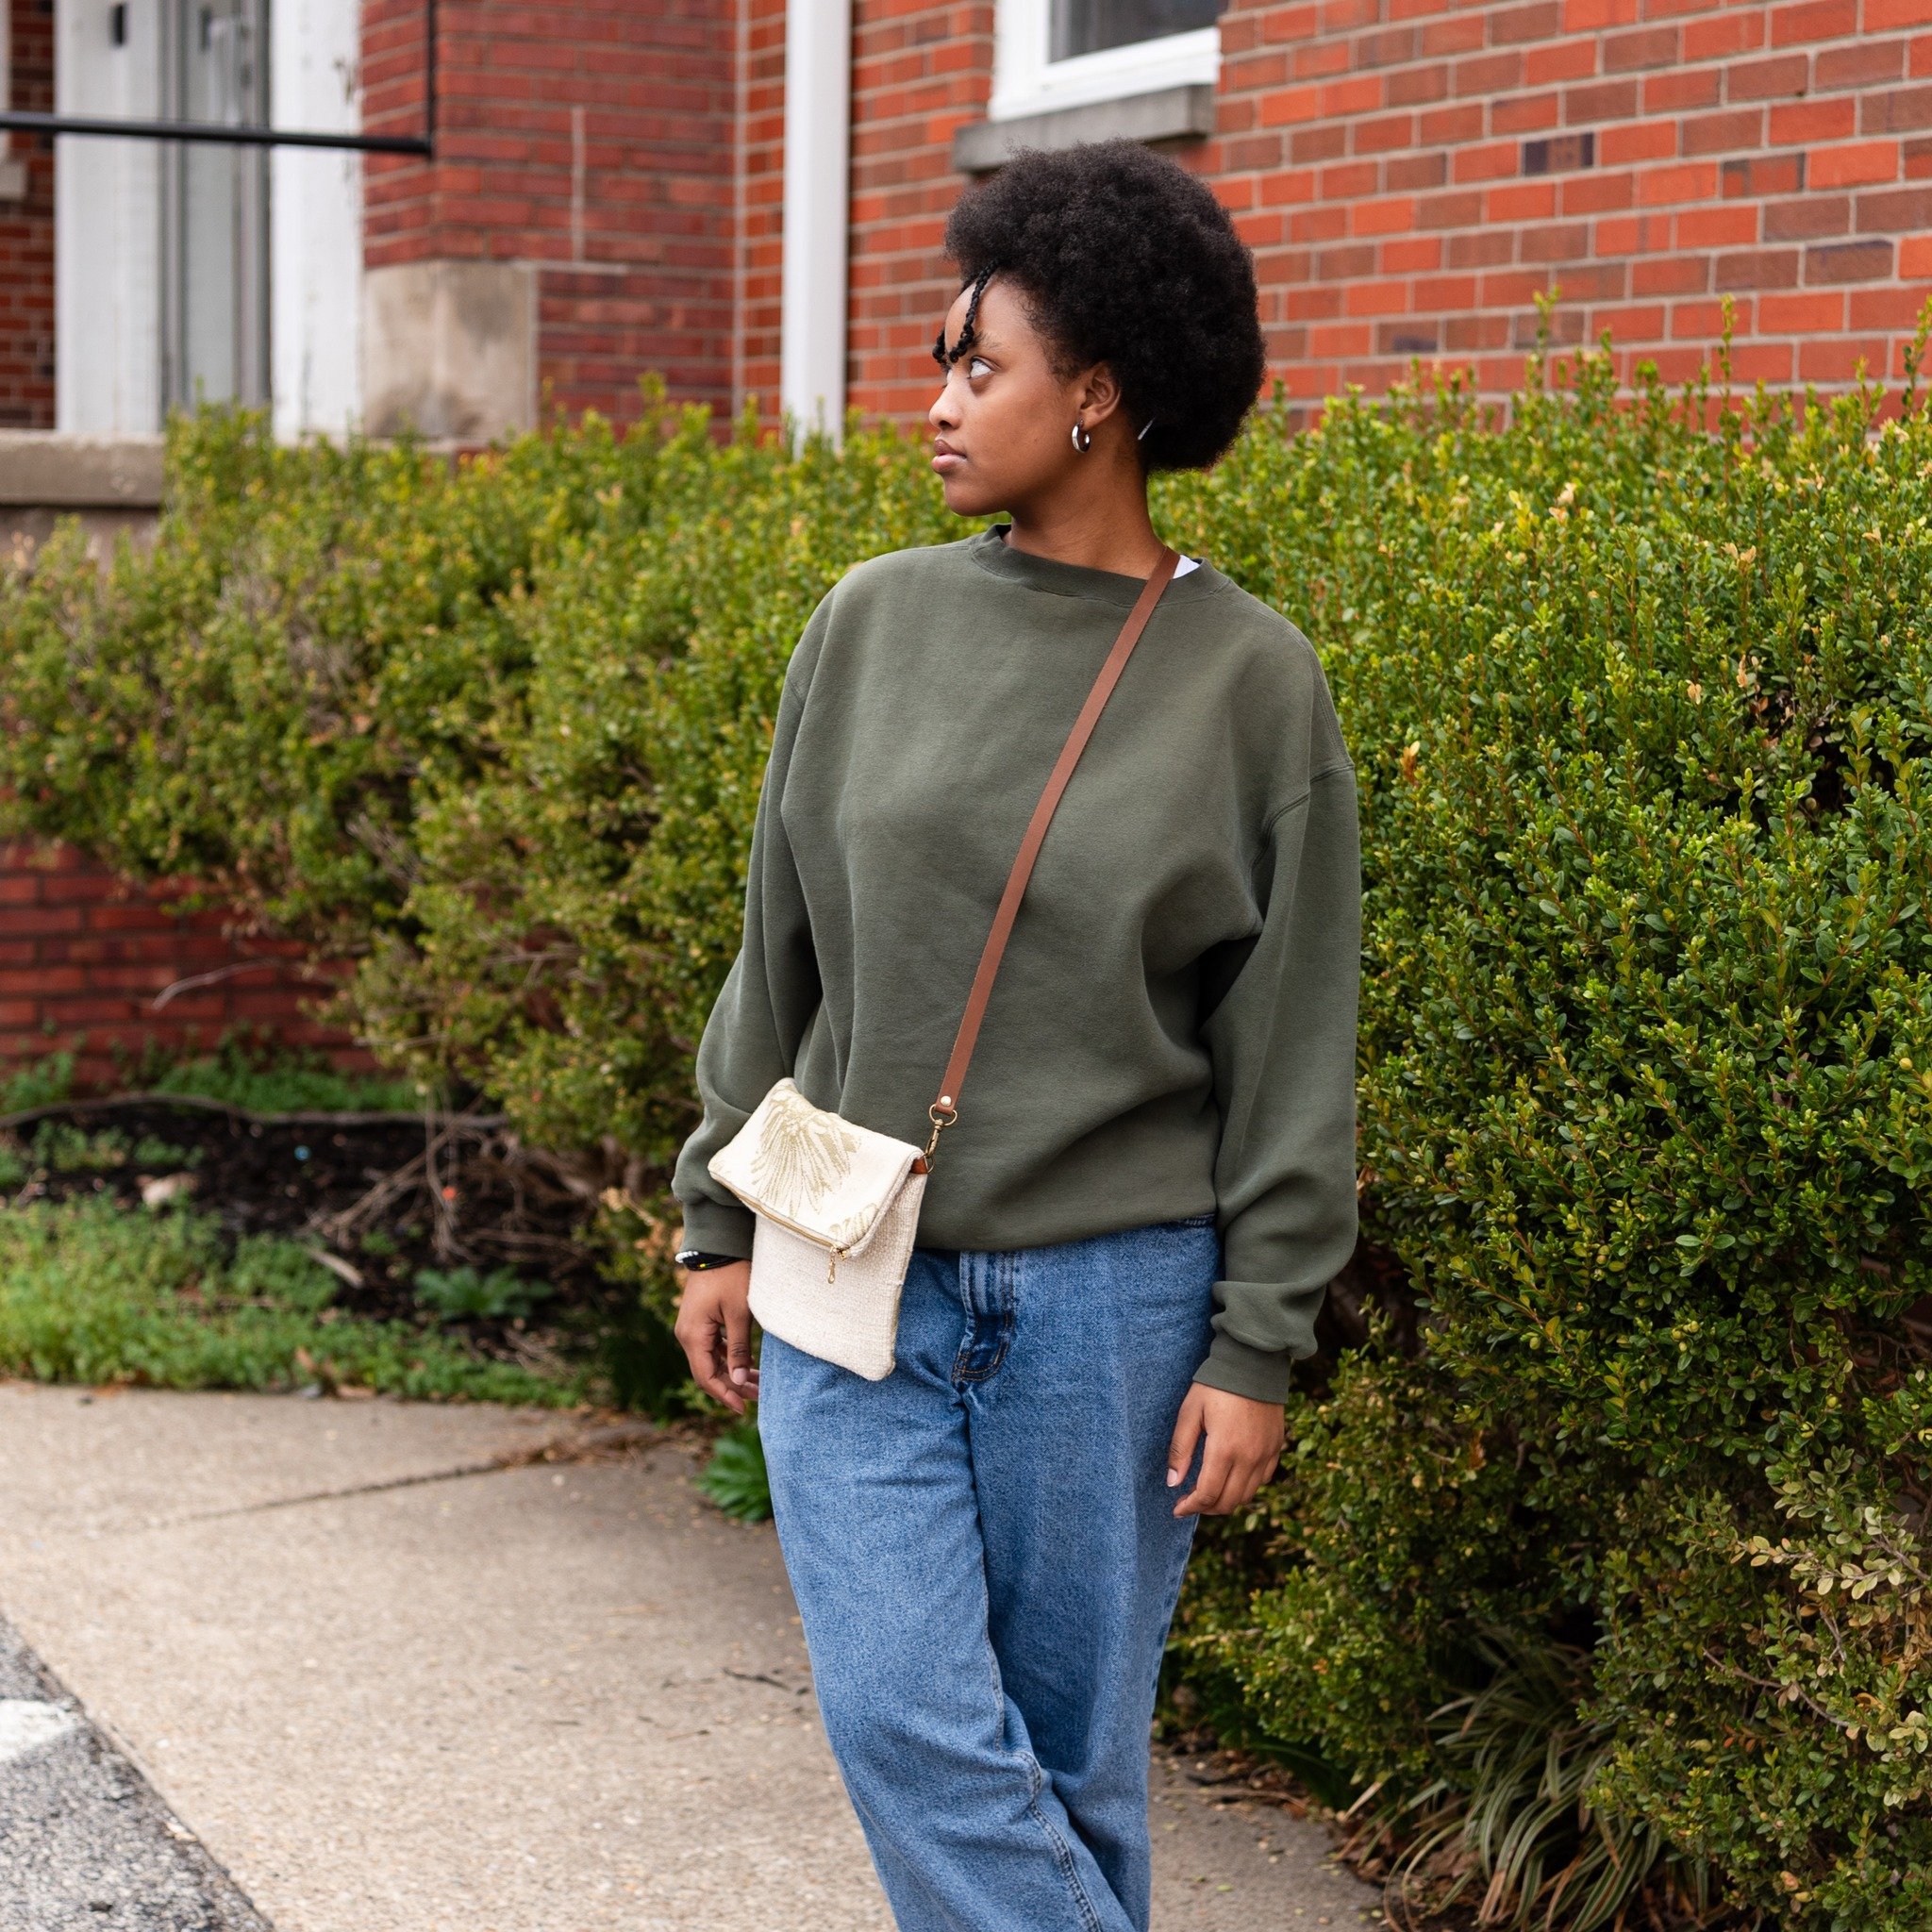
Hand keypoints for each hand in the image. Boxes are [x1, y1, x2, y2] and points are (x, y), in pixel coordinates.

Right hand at [673, 1260, 757, 1413]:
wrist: (718, 1247)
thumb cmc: (731, 1276)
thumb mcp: (739, 1313)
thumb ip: (739, 1348)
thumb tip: (738, 1380)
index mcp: (693, 1335)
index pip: (706, 1376)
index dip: (724, 1395)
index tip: (744, 1408)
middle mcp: (687, 1334)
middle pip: (707, 1371)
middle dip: (732, 1386)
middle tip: (759, 1397)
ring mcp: (692, 1328)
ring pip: (711, 1360)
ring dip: (732, 1372)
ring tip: (758, 1384)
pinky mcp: (700, 1321)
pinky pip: (712, 1347)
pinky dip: (728, 1358)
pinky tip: (748, 1364)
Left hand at [1167, 1383, 1284, 1517]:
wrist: (1253, 1363)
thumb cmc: (1215, 1385)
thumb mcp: (1190, 1412)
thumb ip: (1181, 1449)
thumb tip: (1173, 1482)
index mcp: (1224, 1449)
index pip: (1207, 1494)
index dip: (1190, 1507)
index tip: (1177, 1508)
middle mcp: (1249, 1458)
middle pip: (1228, 1502)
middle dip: (1206, 1508)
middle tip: (1190, 1501)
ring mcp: (1266, 1454)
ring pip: (1246, 1495)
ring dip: (1226, 1500)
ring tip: (1208, 1491)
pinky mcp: (1276, 1447)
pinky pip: (1262, 1480)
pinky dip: (1246, 1487)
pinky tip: (1232, 1477)